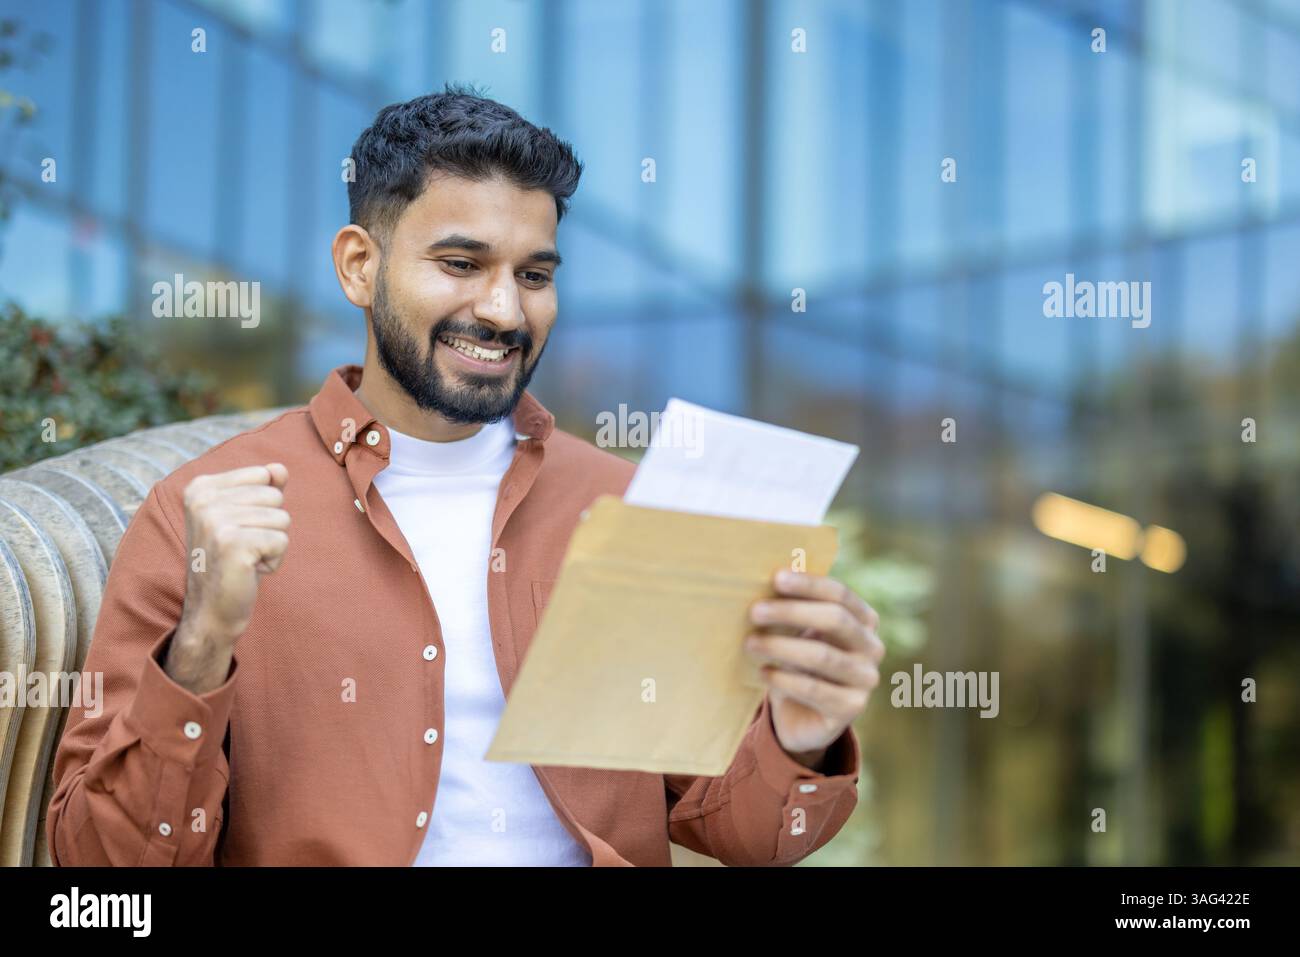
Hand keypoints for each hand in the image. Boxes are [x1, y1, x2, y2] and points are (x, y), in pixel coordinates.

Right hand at [178, 463, 290, 647]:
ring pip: (282, 519)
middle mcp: (203, 500)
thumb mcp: (244, 517)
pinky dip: (273, 560)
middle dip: (268, 526)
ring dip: (271, 544)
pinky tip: (249, 570)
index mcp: (200, 487)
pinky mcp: (233, 544)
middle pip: (274, 496)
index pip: (263, 475)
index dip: (262, 506)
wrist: (211, 609)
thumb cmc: (231, 560)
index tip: (237, 529)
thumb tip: (280, 468)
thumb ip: (263, 487)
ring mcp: (215, 521)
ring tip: (245, 559)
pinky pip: (281, 540)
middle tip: (242, 548)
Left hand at [744, 570, 883, 767]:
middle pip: (835, 620)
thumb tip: (763, 581)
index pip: (840, 594)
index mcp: (864, 620)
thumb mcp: (797, 633)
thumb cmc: (796, 661)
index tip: (776, 578)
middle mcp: (872, 647)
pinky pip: (814, 690)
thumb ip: (791, 609)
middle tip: (755, 611)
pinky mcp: (851, 708)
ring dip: (781, 646)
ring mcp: (866, 679)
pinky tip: (763, 672)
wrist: (801, 715)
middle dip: (792, 612)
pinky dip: (784, 679)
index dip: (809, 585)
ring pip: (822, 656)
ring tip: (750, 643)